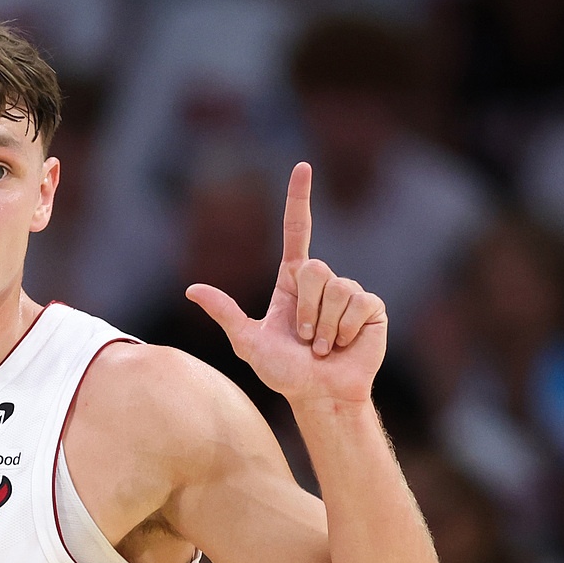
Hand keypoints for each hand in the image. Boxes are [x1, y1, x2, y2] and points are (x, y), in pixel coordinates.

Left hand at [187, 162, 387, 407]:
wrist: (319, 396)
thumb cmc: (284, 372)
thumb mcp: (249, 342)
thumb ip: (226, 313)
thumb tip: (192, 290)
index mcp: (293, 282)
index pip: (297, 230)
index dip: (298, 198)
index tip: (302, 166)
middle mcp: (323, 282)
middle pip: (314, 269)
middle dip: (306, 310)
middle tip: (305, 339)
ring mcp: (349, 292)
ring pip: (337, 289)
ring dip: (324, 327)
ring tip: (323, 347)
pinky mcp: (371, 308)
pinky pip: (358, 304)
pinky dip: (345, 330)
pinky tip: (344, 345)